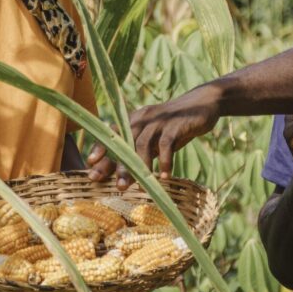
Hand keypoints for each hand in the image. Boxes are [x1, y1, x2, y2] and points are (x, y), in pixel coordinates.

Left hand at [87, 85, 222, 188]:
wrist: (201, 104)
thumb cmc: (174, 126)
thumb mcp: (154, 136)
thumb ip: (140, 150)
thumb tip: (121, 174)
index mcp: (134, 120)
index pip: (112, 133)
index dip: (101, 147)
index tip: (91, 164)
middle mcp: (142, 118)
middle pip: (125, 142)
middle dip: (117, 164)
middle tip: (115, 184)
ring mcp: (159, 120)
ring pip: (143, 144)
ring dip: (139, 167)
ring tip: (137, 187)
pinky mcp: (176, 124)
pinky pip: (167, 144)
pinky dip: (165, 161)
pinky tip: (164, 177)